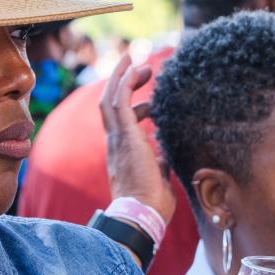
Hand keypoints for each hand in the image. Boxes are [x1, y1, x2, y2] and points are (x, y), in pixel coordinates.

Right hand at [99, 54, 175, 223]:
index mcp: (122, 154)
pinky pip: (121, 100)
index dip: (137, 110)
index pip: (122, 124)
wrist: (142, 214)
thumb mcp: (159, 179)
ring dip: (122, 77)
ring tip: (136, 60)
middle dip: (121, 83)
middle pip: (110, 105)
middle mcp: (115, 143)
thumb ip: (159, 165)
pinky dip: (126, 82)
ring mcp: (117, 138)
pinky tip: (137, 68)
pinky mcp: (125, 134)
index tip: (152, 105)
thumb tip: (165, 157)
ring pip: (111, 98)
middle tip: (136, 66)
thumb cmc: (151, 205)